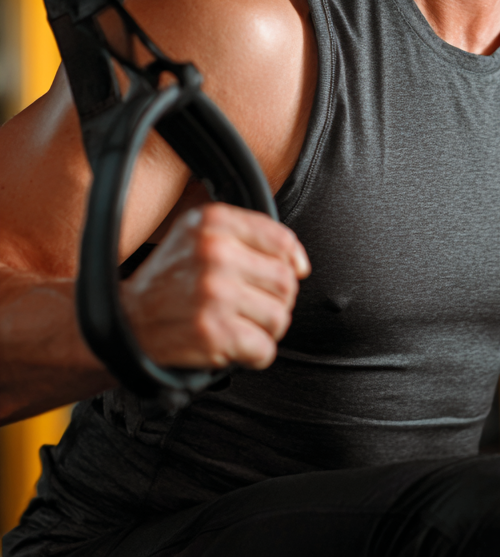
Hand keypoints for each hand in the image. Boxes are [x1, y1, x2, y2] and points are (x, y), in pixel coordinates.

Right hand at [121, 204, 310, 370]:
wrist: (123, 321)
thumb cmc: (172, 277)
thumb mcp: (201, 234)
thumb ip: (253, 235)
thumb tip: (301, 265)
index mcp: (214, 222)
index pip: (282, 241)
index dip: (289, 263)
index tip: (280, 275)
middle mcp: (215, 253)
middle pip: (285, 282)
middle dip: (276, 300)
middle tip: (252, 306)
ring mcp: (214, 293)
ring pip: (279, 317)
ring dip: (265, 329)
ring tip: (241, 324)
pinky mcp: (212, 332)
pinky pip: (264, 349)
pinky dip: (254, 354)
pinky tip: (234, 345)